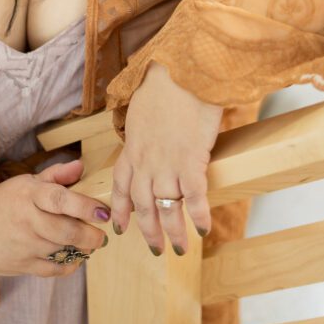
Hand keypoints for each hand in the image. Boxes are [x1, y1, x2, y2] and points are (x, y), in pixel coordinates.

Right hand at [0, 159, 109, 276]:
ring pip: (61, 250)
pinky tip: (76, 258)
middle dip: (90, 235)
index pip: (61, 200)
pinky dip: (69, 265)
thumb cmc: (8, 200)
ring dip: (82, 249)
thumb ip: (57, 174)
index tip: (103, 212)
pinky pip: (52, 270)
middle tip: (102, 235)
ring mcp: (24, 245)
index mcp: (30, 195)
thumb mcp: (28, 181)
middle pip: (65, 231)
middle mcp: (27, 220)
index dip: (84, 207)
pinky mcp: (22, 264)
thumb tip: (81, 166)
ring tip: (90, 243)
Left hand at [111, 62, 222, 255]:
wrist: (179, 72)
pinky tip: (204, 229)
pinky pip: (195, 196)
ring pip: (166, 207)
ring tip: (182, 249)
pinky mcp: (191, 160)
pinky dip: (199, 215)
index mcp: (132, 147)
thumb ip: (143, 130)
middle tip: (156, 250)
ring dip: (174, 232)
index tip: (119, 229)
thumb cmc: (163, 85)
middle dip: (149, 231)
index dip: (119, 210)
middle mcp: (145, 161)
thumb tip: (150, 136)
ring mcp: (167, 163)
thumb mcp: (142, 110)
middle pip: (142, 206)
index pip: (120, 186)